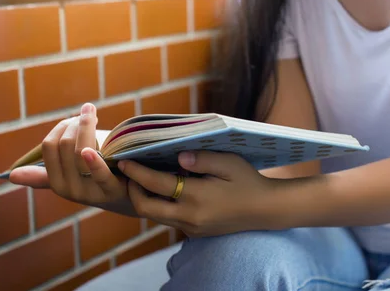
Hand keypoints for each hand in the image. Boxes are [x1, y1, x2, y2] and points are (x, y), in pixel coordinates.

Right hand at [9, 103, 135, 215]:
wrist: (133, 194)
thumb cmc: (100, 176)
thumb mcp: (71, 175)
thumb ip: (44, 174)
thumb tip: (11, 176)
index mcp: (56, 182)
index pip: (49, 146)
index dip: (61, 127)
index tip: (74, 119)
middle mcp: (68, 189)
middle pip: (64, 145)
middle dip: (76, 123)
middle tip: (89, 114)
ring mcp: (89, 192)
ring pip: (80, 151)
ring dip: (87, 126)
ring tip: (94, 116)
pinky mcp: (111, 191)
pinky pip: (98, 174)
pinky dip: (93, 160)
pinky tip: (90, 149)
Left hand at [118, 151, 290, 236]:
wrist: (265, 210)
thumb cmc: (248, 181)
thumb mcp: (228, 163)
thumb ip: (202, 159)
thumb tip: (177, 156)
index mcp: (196, 197)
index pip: (155, 184)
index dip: (136, 171)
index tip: (124, 160)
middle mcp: (189, 216)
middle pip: (146, 208)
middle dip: (133, 190)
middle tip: (130, 173)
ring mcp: (191, 228)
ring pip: (154, 217)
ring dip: (144, 199)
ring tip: (142, 179)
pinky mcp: (194, 232)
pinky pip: (168, 219)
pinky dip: (159, 205)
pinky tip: (163, 190)